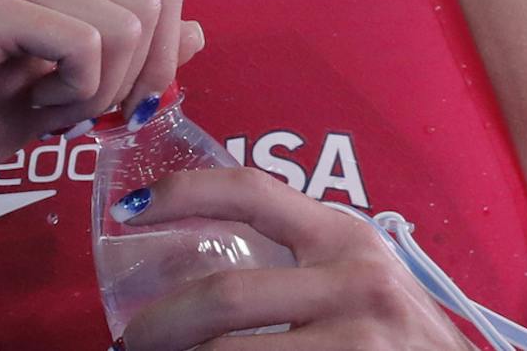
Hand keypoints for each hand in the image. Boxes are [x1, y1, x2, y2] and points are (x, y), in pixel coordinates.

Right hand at [0, 0, 203, 215]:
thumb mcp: (59, 91)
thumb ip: (125, 57)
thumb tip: (199, 31)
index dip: (159, 58)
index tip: (115, 106)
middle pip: (153, 1)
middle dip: (137, 78)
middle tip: (79, 113)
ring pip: (128, 23)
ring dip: (100, 89)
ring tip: (43, 106)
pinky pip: (88, 43)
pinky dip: (74, 92)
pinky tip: (26, 103)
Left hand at [117, 167, 467, 349]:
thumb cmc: (397, 332)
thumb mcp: (357, 275)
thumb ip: (297, 258)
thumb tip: (190, 263)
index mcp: (344, 236)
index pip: (249, 191)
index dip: (182, 194)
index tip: (130, 211)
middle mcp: (354, 282)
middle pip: (225, 294)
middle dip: (161, 323)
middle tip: (129, 340)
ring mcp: (357, 341)